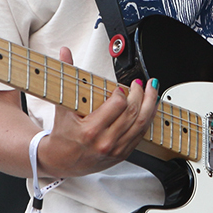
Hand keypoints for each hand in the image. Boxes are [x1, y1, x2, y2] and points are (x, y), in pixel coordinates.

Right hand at [38, 47, 158, 176]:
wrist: (60, 160)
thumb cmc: (62, 133)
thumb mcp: (62, 105)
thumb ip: (66, 75)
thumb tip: (65, 52)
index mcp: (90, 131)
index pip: (117, 106)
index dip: (123, 93)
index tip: (120, 87)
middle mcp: (105, 142)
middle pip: (132, 113)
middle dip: (141, 94)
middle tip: (140, 83)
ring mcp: (115, 150)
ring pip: (141, 124)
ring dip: (150, 105)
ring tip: (152, 90)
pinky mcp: (122, 155)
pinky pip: (140, 135)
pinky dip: (147, 119)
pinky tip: (150, 108)